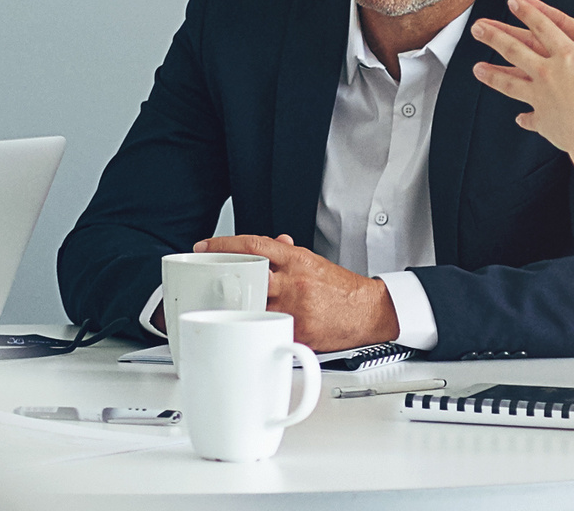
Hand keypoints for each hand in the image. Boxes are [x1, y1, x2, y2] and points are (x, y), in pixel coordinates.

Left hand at [194, 234, 396, 349]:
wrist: (368, 311)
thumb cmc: (341, 289)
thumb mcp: (314, 262)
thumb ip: (287, 254)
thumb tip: (271, 242)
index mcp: (297, 261)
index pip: (253, 246)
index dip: (223, 244)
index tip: (204, 247)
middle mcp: (295, 282)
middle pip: (248, 276)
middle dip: (224, 280)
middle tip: (205, 282)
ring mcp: (296, 308)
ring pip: (254, 306)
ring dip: (236, 307)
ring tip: (222, 308)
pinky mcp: (300, 332)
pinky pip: (271, 330)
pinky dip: (258, 329)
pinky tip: (247, 330)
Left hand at [469, 0, 573, 155]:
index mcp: (569, 56)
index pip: (546, 27)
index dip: (530, 12)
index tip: (513, 2)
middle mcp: (548, 72)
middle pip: (515, 49)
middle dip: (495, 36)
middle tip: (477, 27)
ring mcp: (540, 96)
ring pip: (509, 81)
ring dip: (492, 74)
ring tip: (475, 68)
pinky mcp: (540, 119)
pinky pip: (530, 117)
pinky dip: (526, 118)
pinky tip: (519, 118)